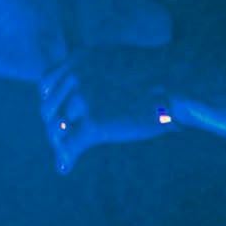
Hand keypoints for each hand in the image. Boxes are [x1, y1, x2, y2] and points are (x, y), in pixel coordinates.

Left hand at [39, 45, 176, 174]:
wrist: (178, 82)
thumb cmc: (163, 74)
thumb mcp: (121, 61)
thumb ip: (101, 73)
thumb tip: (98, 96)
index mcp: (81, 59)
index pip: (47, 82)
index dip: (50, 101)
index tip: (55, 114)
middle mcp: (76, 76)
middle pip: (48, 108)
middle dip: (52, 125)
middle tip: (60, 140)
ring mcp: (83, 100)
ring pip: (56, 129)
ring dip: (58, 144)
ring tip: (64, 155)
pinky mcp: (93, 124)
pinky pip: (69, 146)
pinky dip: (65, 158)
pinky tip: (65, 166)